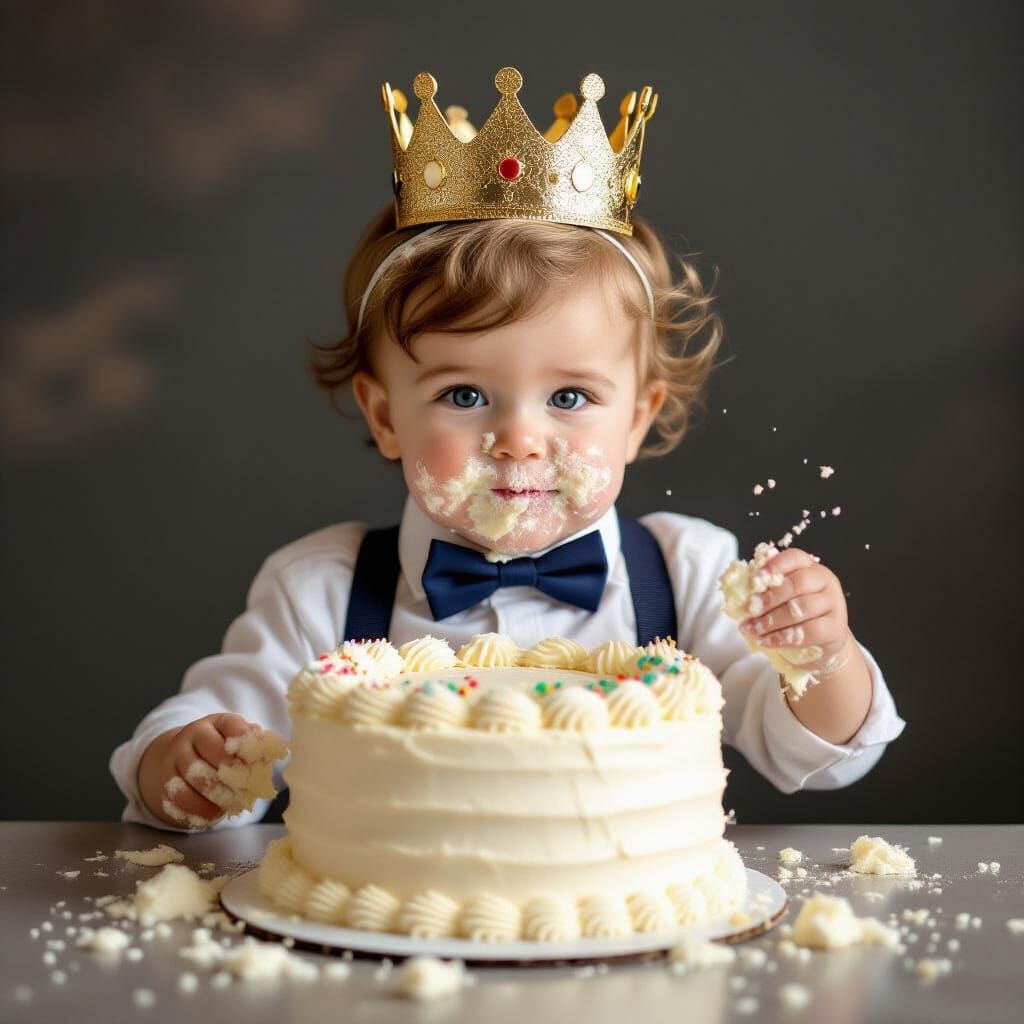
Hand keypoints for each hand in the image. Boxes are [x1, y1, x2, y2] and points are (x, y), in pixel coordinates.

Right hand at [138, 713, 261, 829]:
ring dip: (214, 794)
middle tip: (243, 786)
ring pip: (191, 776)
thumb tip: (271, 751)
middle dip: (229, 771)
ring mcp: (175, 758)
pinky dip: (196, 809)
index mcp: (216, 722)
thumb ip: (256, 747)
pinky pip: (177, 798)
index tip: (252, 758)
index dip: (243, 740)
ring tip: (230, 803)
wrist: (183, 759)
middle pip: (209, 750)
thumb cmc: (223, 751)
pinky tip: (212, 814)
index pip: (230, 725)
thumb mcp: (240, 744)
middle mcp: (192, 736)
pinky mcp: (165, 782)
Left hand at [738, 547, 853, 674]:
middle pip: (797, 584)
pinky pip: (808, 631)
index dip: (776, 564)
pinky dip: (783, 637)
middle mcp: (825, 581)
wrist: (820, 644)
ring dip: (771, 620)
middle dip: (769, 598)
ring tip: (752, 629)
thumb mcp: (781, 599)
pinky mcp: (835, 628)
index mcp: (810, 567)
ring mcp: (833, 604)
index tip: (756, 577)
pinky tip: (766, 641)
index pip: (795, 558)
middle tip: (750, 609)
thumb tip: (738, 590)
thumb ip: (765, 591)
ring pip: (800, 609)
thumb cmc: (794, 617)